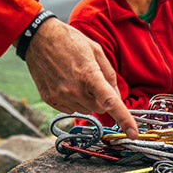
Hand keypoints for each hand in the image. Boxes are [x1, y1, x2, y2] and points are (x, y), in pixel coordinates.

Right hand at [23, 18, 138, 137]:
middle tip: (94, 80)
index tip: (133, 133)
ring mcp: (60, 96)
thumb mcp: (96, 51)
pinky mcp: (50, 100)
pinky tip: (67, 83)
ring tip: (77, 78)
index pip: (111, 103)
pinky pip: (71, 109)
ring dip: (87, 99)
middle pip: (100, 108)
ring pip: (86, 109)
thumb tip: (117, 96)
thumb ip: (110, 76)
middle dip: (103, 98)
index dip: (124, 120)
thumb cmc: (70, 41)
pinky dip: (74, 100)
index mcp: (89, 76)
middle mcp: (74, 90)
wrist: (38, 39)